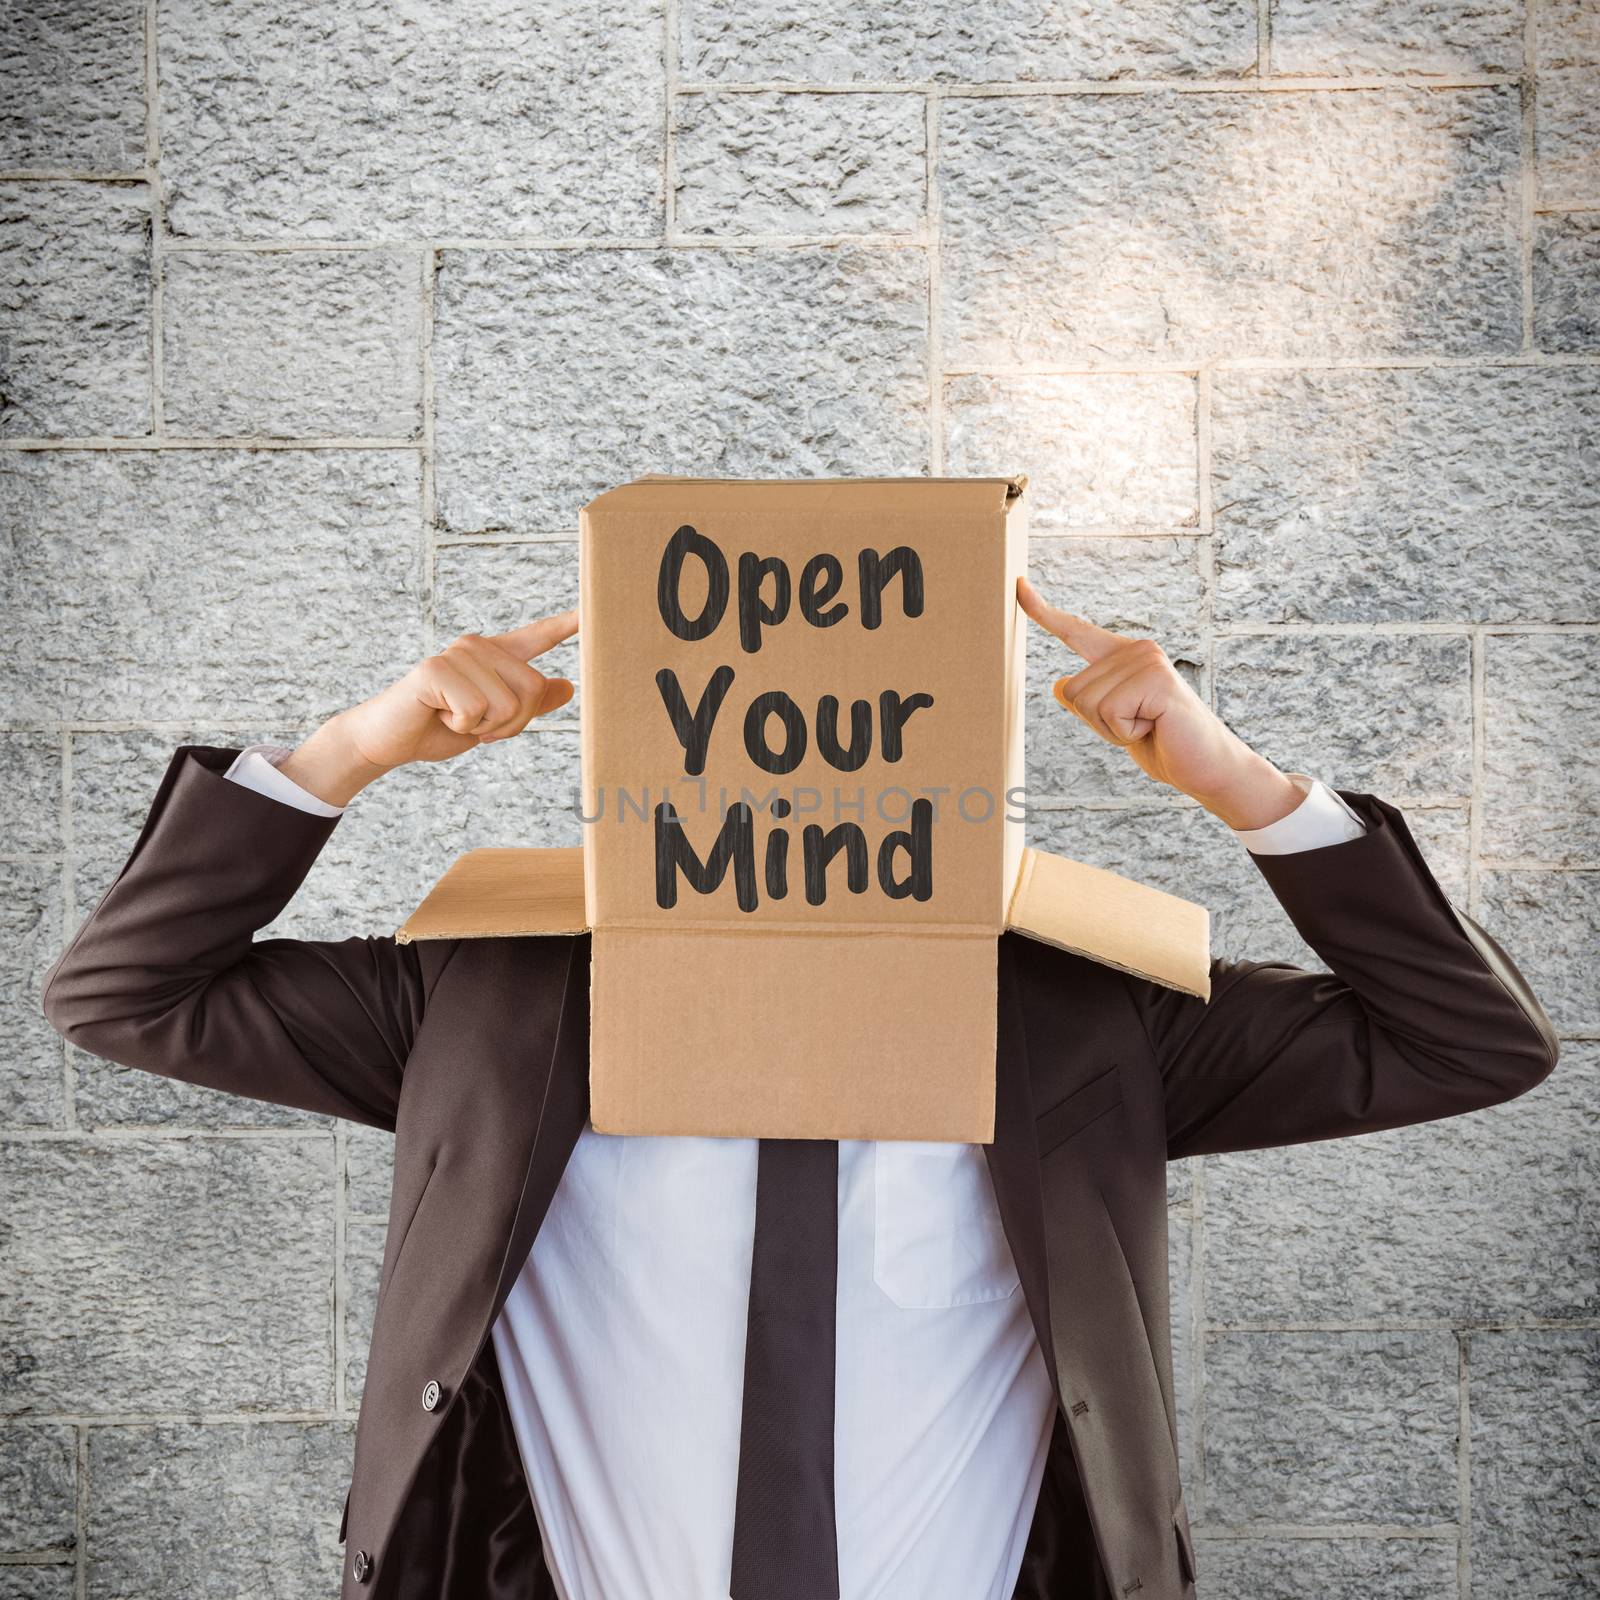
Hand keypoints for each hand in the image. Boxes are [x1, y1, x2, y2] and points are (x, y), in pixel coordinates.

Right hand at [279, 612, 577, 805]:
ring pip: (507, 704)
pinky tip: (438, 715)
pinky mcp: (436, 669)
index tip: (592, 609)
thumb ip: (528, 704)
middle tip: (476, 725)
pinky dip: (461, 726)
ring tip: (453, 718)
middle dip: (512, 723)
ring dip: (484, 727)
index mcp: (495, 656)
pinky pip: (476, 710)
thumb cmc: (439, 727)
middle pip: (533, 688)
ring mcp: (457, 654)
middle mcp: (479, 647)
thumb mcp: (493, 721)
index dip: (567, 624)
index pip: (538, 636)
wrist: (390, 739)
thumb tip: (568, 687)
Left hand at [1017, 578, 1301, 829]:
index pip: (1075, 631)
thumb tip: (1058, 683)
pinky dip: (1125, 733)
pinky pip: (1109, 712)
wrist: (1204, 767)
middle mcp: (1136, 649)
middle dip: (1097, 723)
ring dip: (1112, 729)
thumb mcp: (1112, 721)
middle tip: (1139, 726)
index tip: (1018, 585)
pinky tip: (1155, 727)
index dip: (1042, 612)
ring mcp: (1148, 661)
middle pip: (1072, 689)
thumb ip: (1087, 701)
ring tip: (1148, 726)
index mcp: (1123, 655)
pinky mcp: (1156, 680)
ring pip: (1087, 702)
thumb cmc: (1161, 743)